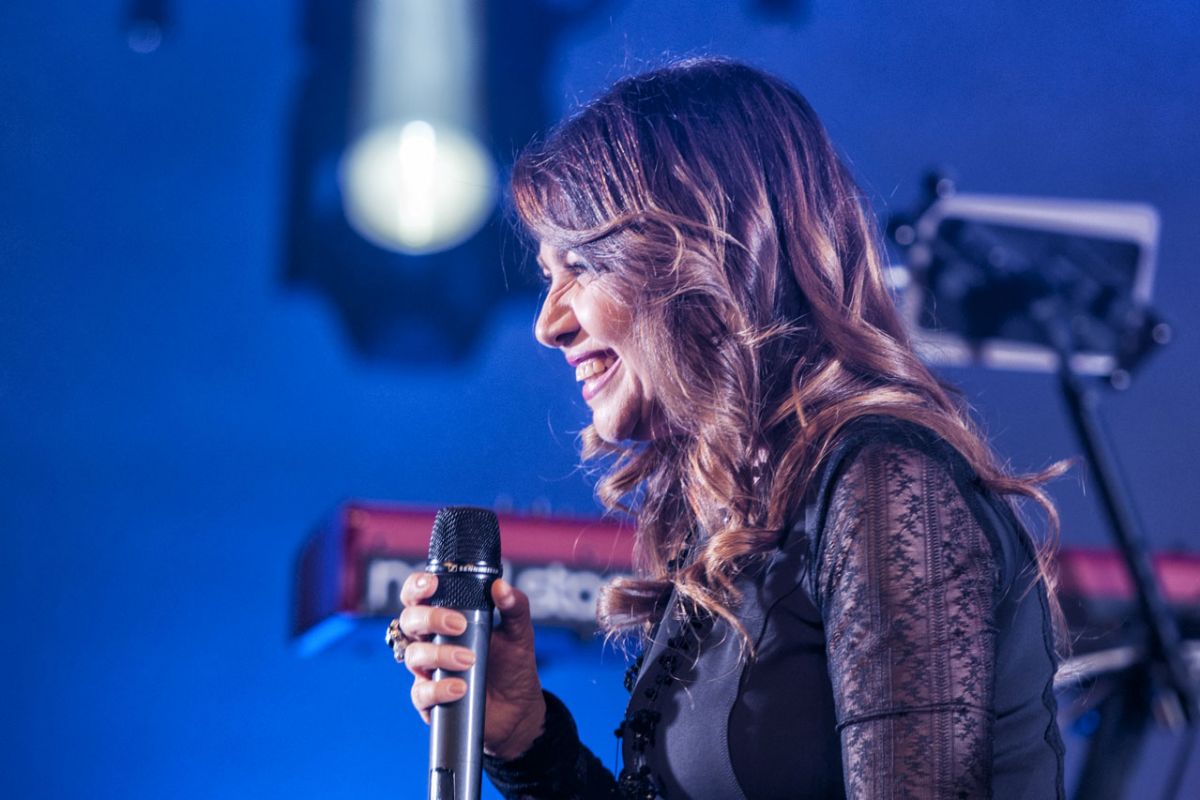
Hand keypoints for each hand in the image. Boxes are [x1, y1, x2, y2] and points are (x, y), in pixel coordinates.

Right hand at [397, 573, 546, 759]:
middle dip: (430, 618)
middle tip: (458, 624)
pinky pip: (420, 693)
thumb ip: (514, 606)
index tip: (432, 584)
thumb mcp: (519, 632)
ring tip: (469, 659)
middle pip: (409, 621)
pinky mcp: (430, 700)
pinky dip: (438, 689)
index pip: (419, 597)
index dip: (417, 587)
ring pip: (414, 655)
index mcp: (446, 618)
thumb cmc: (512, 664)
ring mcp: (428, 671)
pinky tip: (460, 688)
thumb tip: (502, 587)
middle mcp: (431, 641)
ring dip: (440, 655)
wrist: (518, 708)